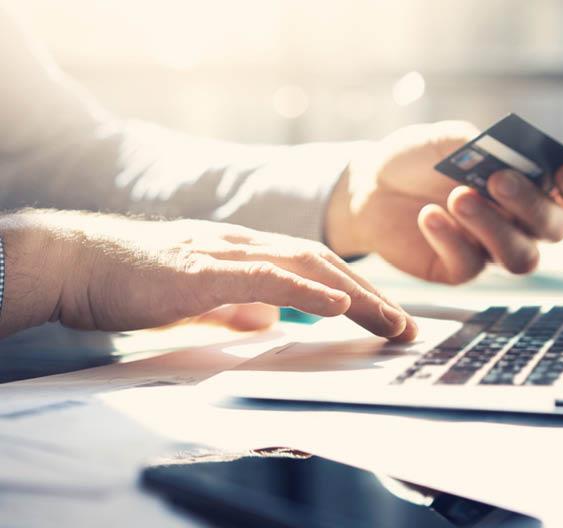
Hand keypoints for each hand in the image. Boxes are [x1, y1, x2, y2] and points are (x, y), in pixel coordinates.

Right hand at [0, 211, 415, 339]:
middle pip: (322, 264)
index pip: (313, 267)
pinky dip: (305, 291)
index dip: (354, 290)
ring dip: (353, 294)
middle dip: (370, 295)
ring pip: (304, 266)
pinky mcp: (203, 270)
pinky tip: (337, 305)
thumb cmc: (135, 280)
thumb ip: (235, 307)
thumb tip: (268, 322)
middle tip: (405, 325)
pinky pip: (264, 277)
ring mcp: (225, 253)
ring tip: (389, 320)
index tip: (384, 317)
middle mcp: (244, 245)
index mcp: (244, 252)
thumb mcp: (199, 299)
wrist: (80, 262)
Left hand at [326, 121, 562, 282]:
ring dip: (495, 228)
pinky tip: (428, 215)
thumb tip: (508, 158)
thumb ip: (480, 147)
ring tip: (458, 197)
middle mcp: (519, 221)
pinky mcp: (458, 269)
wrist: (370, 185)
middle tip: (497, 180)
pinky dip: (451, 239)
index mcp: (528, 183)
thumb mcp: (446, 140)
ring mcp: (491, 249)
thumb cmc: (416, 158)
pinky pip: (470, 266)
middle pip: (554, 229)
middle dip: (532, 205)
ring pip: (521, 257)